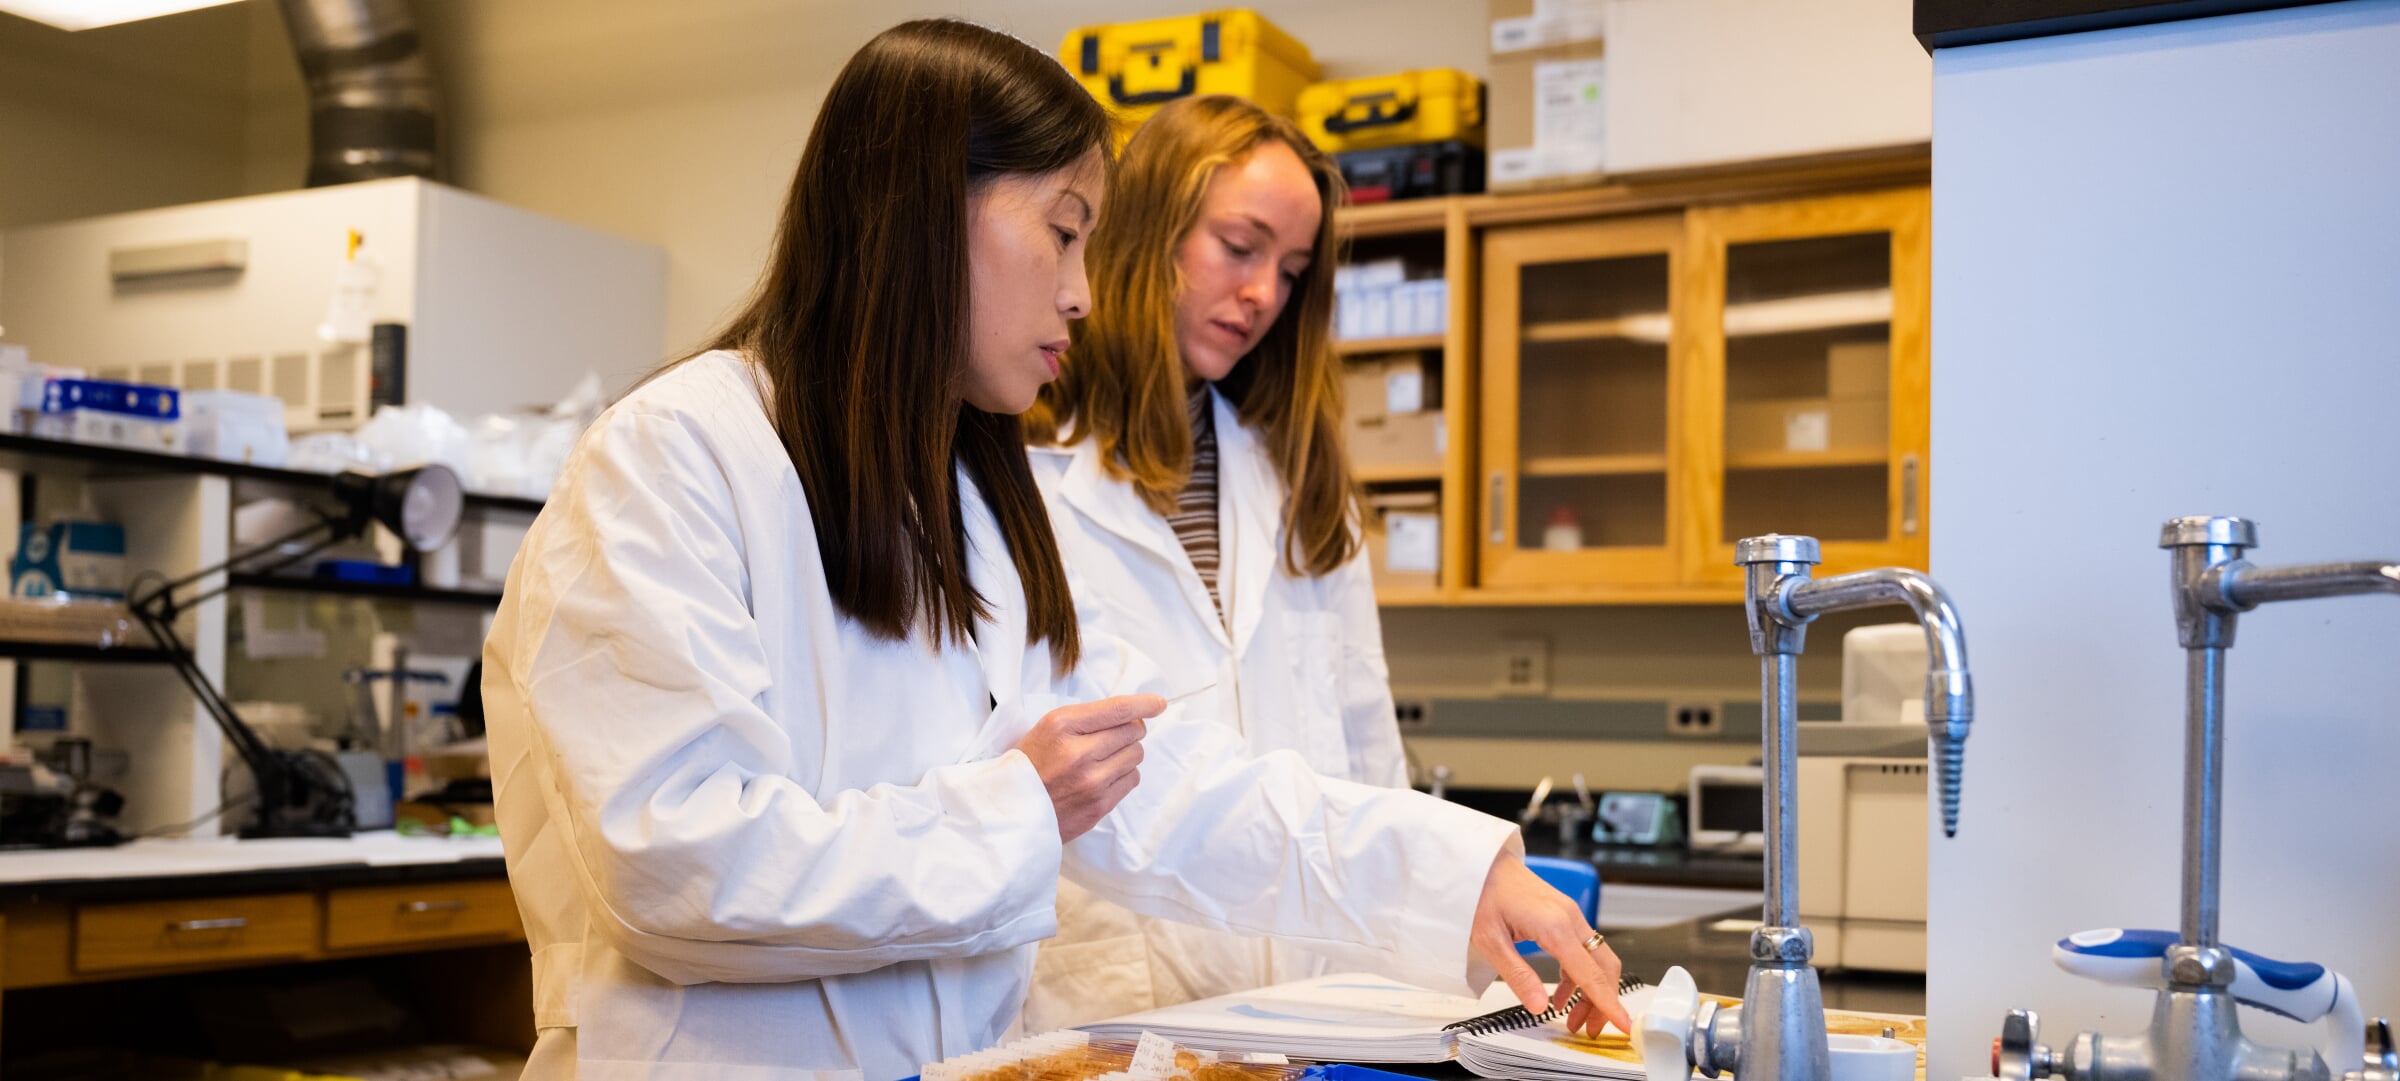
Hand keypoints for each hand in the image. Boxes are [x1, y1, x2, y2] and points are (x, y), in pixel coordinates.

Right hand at [1012, 694, 1161, 842]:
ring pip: (1136, 755)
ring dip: (1127, 753)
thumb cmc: (1030, 765)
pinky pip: (1132, 779)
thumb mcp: (1048, 728)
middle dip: (1130, 729)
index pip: (1117, 709)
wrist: (1011, 810)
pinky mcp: (1099, 805)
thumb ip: (1086, 719)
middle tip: (1113, 736)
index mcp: (1062, 725)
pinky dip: (1124, 774)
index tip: (1158, 703)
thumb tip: (1131, 713)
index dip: (1144, 704)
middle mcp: (1078, 752)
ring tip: (1104, 758)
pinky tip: (1104, 776)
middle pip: (1133, 731)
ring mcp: (1091, 782)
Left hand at [1469, 852, 1632, 1037]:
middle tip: (1588, 1030)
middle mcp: (1570, 919)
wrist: (1481, 863)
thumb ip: (1517, 975)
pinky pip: (1583, 950)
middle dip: (1602, 1002)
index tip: (1624, 1026)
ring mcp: (1570, 915)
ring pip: (1596, 960)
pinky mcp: (1564, 915)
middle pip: (1604, 967)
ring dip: (1590, 992)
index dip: (1609, 1004)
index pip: (1591, 974)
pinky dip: (1578, 976)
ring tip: (1571, 1018)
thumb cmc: (1480, 895)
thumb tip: (1539, 1007)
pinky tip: (1561, 994)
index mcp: (1555, 927)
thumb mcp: (1490, 941)